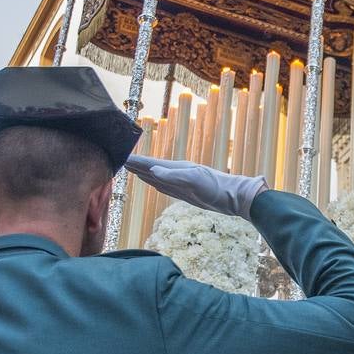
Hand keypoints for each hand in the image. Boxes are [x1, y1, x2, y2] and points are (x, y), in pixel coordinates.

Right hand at [125, 155, 267, 218]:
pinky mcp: (186, 191)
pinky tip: (152, 180)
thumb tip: (152, 171)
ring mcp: (181, 182)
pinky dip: (154, 182)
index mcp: (177, 168)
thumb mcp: (194, 181)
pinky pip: (164, 185)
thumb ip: (173, 176)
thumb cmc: (217, 188)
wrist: (234, 197)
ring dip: (143, 172)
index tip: (121, 156)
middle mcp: (177, 173)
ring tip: (131, 167)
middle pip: (151, 167)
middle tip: (119, 159)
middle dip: (136, 164)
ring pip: (156, 176)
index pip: (151, 164)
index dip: (136, 161)